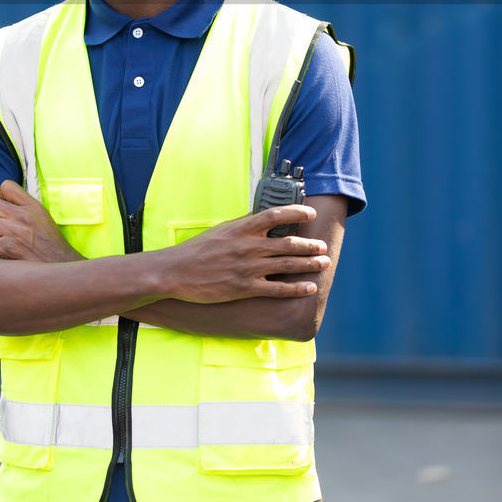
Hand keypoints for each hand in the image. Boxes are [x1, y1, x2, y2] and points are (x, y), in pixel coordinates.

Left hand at [0, 181, 83, 263]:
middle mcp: (24, 216)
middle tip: (0, 225)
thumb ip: (23, 206)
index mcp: (33, 206)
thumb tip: (0, 198)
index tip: (5, 208)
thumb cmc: (49, 244)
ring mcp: (15, 232)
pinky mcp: (8, 249)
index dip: (1, 196)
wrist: (60, 267)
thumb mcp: (43, 217)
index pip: (6, 186)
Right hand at [161, 206, 330, 303]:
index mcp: (242, 228)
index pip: (275, 215)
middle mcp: (248, 246)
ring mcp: (248, 268)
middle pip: (288, 243)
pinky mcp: (245, 288)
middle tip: (323, 246)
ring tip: (325, 262)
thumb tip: (261, 217)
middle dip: (310, 245)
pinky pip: (278, 288)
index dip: (296, 213)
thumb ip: (243, 225)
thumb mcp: (221, 230)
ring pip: (287, 264)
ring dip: (309, 264)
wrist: (176, 272)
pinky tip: (310, 287)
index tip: (310, 213)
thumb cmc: (197, 250)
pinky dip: (297, 288)